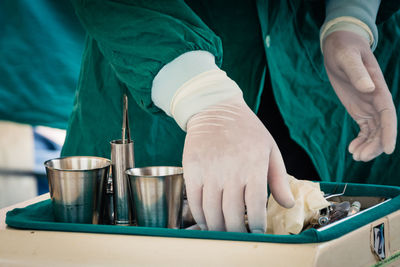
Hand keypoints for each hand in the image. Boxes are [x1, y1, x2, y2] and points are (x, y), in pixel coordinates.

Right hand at [182, 95, 294, 232]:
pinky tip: (206, 220)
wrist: (216, 109)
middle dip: (237, 232)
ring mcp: (209, 171)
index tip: (257, 234)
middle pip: (232, 215)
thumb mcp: (270, 148)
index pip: (256, 206)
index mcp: (253, 166)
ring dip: (217, 228)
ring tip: (223, 232)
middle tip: (239, 237)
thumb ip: (279, 178)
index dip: (257, 226)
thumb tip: (288, 204)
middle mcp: (231, 171)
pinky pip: (194, 201)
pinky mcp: (192, 169)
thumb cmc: (247, 129)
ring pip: (212, 212)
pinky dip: (199, 216)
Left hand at [323, 31, 396, 160]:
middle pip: (381, 127)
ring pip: (374, 131)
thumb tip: (368, 88)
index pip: (388, 114)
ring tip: (355, 157)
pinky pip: (364, 128)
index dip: (389, 132)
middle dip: (374, 144)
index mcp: (378, 88)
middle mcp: (376, 99)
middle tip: (360, 157)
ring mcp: (368, 105)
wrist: (339, 45)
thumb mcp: (348, 57)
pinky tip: (352, 149)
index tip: (388, 150)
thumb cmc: (345, 48)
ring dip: (367, 145)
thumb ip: (357, 72)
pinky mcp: (359, 108)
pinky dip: (361, 140)